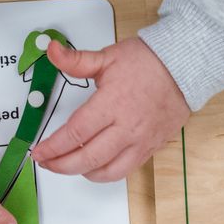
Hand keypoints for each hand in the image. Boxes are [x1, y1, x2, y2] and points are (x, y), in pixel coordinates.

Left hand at [29, 37, 188, 182]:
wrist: (184, 68)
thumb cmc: (148, 62)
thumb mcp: (107, 57)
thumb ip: (75, 60)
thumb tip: (50, 50)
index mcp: (112, 103)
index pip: (75, 133)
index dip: (53, 147)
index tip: (39, 151)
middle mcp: (126, 127)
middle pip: (87, 158)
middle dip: (60, 164)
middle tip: (47, 162)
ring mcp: (140, 141)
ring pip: (106, 171)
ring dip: (81, 172)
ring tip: (67, 165)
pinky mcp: (151, 148)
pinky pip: (125, 171)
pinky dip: (105, 173)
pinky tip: (93, 166)